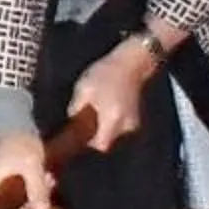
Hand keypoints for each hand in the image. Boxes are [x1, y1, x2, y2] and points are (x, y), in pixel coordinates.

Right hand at [0, 130, 52, 208]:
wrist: (9, 116)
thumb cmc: (17, 143)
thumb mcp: (31, 167)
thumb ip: (36, 189)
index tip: (42, 200)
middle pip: (13, 205)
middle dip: (34, 196)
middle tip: (49, 182)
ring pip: (18, 193)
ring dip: (35, 187)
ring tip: (49, 176)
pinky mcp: (2, 172)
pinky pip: (18, 183)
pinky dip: (31, 180)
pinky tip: (43, 173)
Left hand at [67, 36, 162, 150]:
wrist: (131, 63)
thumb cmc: (105, 74)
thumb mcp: (83, 88)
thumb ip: (76, 109)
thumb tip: (72, 122)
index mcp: (112, 119)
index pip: (100, 145)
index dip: (88, 141)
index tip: (80, 131)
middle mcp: (126, 126)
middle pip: (107, 141)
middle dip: (95, 133)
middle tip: (86, 118)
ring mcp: (133, 123)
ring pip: (113, 134)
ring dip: (103, 127)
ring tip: (97, 110)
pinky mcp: (136, 119)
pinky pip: (119, 127)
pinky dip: (111, 121)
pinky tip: (107, 107)